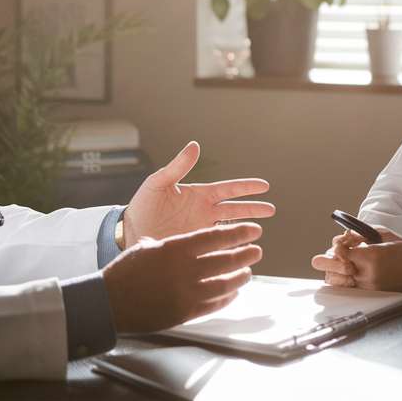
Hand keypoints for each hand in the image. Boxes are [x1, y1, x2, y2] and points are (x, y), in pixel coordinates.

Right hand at [103, 222, 262, 333]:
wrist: (110, 302)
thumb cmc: (125, 272)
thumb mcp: (148, 247)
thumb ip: (172, 244)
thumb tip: (189, 241)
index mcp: (176, 248)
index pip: (217, 237)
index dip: (239, 233)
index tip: (253, 231)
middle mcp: (185, 270)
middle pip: (228, 260)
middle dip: (246, 254)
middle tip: (256, 251)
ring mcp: (187, 294)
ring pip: (226, 284)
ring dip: (241, 277)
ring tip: (248, 271)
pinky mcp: (186, 313)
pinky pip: (215, 304)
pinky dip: (227, 297)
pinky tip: (233, 292)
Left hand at [124, 142, 273, 242]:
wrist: (129, 231)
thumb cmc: (143, 205)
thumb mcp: (158, 183)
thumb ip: (177, 167)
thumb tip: (194, 146)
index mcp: (199, 195)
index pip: (228, 190)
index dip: (246, 188)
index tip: (265, 186)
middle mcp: (204, 213)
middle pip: (236, 209)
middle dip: (254, 209)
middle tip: (271, 210)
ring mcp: (202, 231)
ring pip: (230, 229)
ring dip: (244, 231)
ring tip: (258, 235)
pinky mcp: (196, 247)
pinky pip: (218, 248)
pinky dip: (231, 250)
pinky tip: (241, 254)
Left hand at [310, 226, 401, 297]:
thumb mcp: (386, 236)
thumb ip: (363, 236)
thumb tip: (344, 237)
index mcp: (372, 256)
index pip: (341, 252)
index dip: (336, 247)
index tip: (338, 243)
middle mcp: (368, 273)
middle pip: (335, 271)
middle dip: (325, 263)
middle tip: (319, 259)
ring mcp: (370, 286)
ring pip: (340, 282)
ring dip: (333, 273)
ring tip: (333, 265)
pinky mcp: (372, 293)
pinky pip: (350, 287)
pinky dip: (344, 280)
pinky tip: (344, 273)